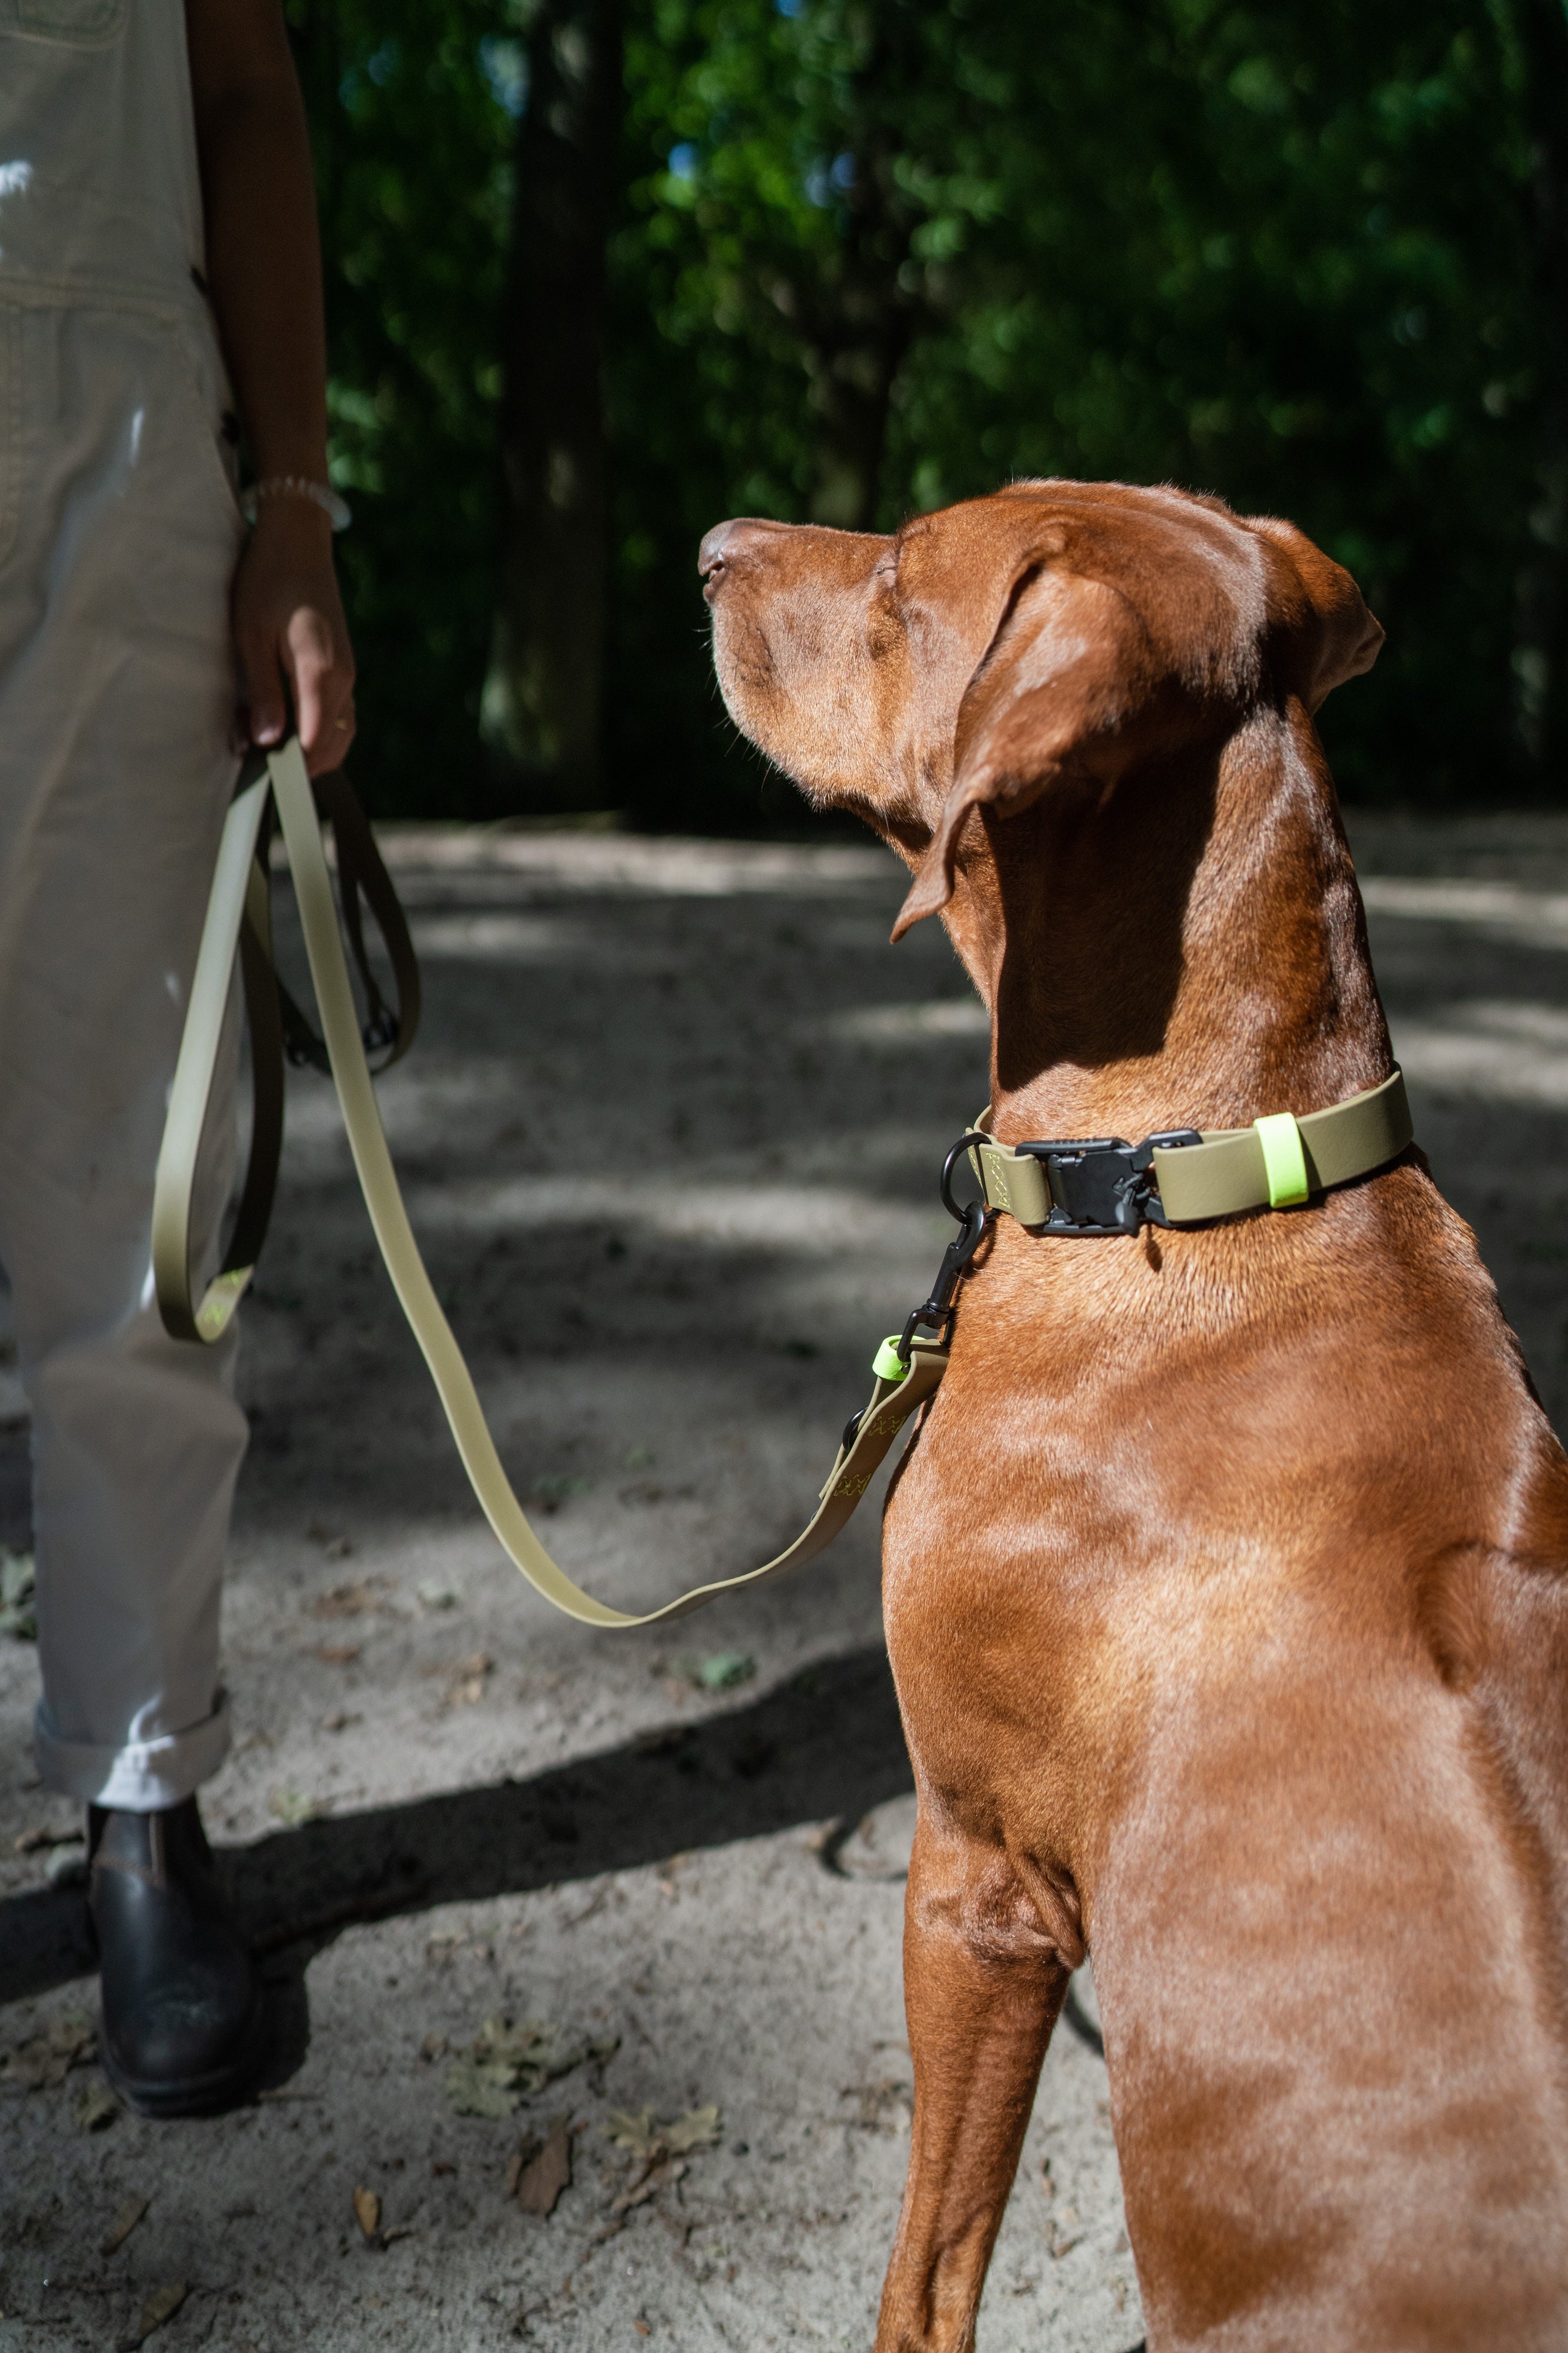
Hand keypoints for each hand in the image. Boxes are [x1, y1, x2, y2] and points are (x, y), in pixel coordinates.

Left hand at [231, 499, 356, 774]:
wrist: (297, 542)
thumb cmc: (267, 581)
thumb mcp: (251, 635)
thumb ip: (264, 691)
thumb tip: (266, 740)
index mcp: (321, 674)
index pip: (312, 743)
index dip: (286, 764)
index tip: (256, 766)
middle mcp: (343, 681)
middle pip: (330, 747)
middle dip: (296, 763)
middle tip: (255, 754)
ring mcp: (348, 677)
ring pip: (337, 735)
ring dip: (306, 749)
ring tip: (265, 738)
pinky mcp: (343, 671)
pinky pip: (337, 717)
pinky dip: (315, 731)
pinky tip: (284, 723)